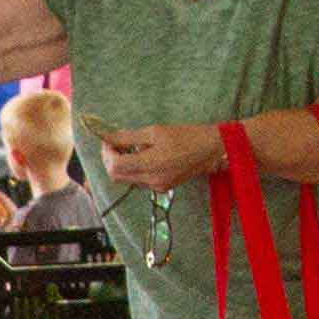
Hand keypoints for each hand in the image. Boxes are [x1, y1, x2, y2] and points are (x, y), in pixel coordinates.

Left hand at [96, 123, 225, 191]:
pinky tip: (140, 155)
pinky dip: (133, 169)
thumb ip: (129, 137)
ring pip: (126, 180)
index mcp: (150, 164)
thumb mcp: (155, 131)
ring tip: (127, 147)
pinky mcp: (162, 187)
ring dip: (121, 165)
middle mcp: (152, 180)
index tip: (108, 139)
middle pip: (117, 176)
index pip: (114, 166)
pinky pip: (139, 181)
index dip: (106, 153)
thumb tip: (108, 137)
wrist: (211, 150)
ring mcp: (157, 186)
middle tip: (113, 144)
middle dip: (110, 160)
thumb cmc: (187, 136)